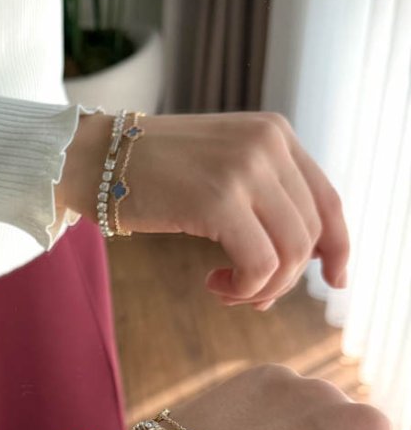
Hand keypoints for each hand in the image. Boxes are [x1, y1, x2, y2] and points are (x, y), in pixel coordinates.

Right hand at [60, 111, 349, 307]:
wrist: (92, 158)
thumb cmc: (148, 172)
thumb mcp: (219, 166)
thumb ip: (263, 195)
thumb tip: (303, 258)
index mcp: (274, 133)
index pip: (328, 198)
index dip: (338, 246)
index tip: (334, 279)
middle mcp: (268, 144)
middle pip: (311, 233)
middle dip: (286, 278)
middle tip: (249, 297)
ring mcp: (245, 169)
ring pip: (290, 253)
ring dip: (263, 287)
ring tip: (226, 291)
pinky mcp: (218, 199)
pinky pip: (260, 264)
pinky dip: (245, 287)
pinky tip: (213, 284)